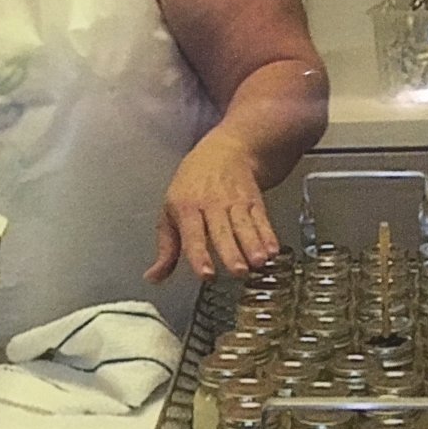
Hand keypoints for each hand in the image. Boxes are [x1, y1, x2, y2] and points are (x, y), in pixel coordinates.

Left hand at [145, 129, 280, 282]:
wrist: (224, 150)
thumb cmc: (192, 185)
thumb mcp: (170, 211)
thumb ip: (166, 249)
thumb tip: (155, 277)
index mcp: (187, 208)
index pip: (193, 235)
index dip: (199, 254)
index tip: (206, 273)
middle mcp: (211, 205)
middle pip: (222, 231)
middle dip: (231, 252)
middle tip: (238, 271)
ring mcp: (235, 202)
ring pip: (244, 225)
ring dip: (253, 244)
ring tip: (259, 262)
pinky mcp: (254, 201)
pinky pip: (261, 219)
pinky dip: (268, 235)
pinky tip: (272, 250)